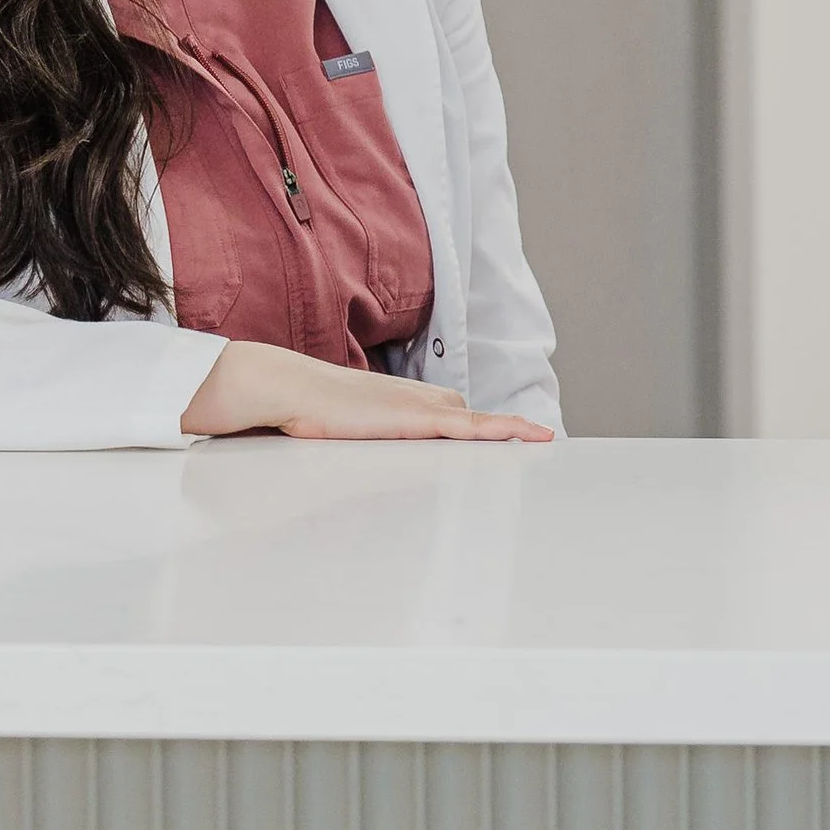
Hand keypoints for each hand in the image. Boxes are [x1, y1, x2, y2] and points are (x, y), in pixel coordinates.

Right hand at [183, 343, 552, 442]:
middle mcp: (411, 397)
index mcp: (393, 399)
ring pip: (472, 419)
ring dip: (505, 429)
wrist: (288, 388)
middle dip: (493, 428)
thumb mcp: (333, 424)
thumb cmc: (302, 409)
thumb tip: (335, 441)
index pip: (443, 408)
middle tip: (531, 440)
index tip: (498, 431)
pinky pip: (467, 427)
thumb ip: (348, 433)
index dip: (472, 422)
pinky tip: (522, 438)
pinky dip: (497, 431)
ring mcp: (415, 406)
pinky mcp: (414, 419)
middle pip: (461, 413)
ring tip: (541, 439)